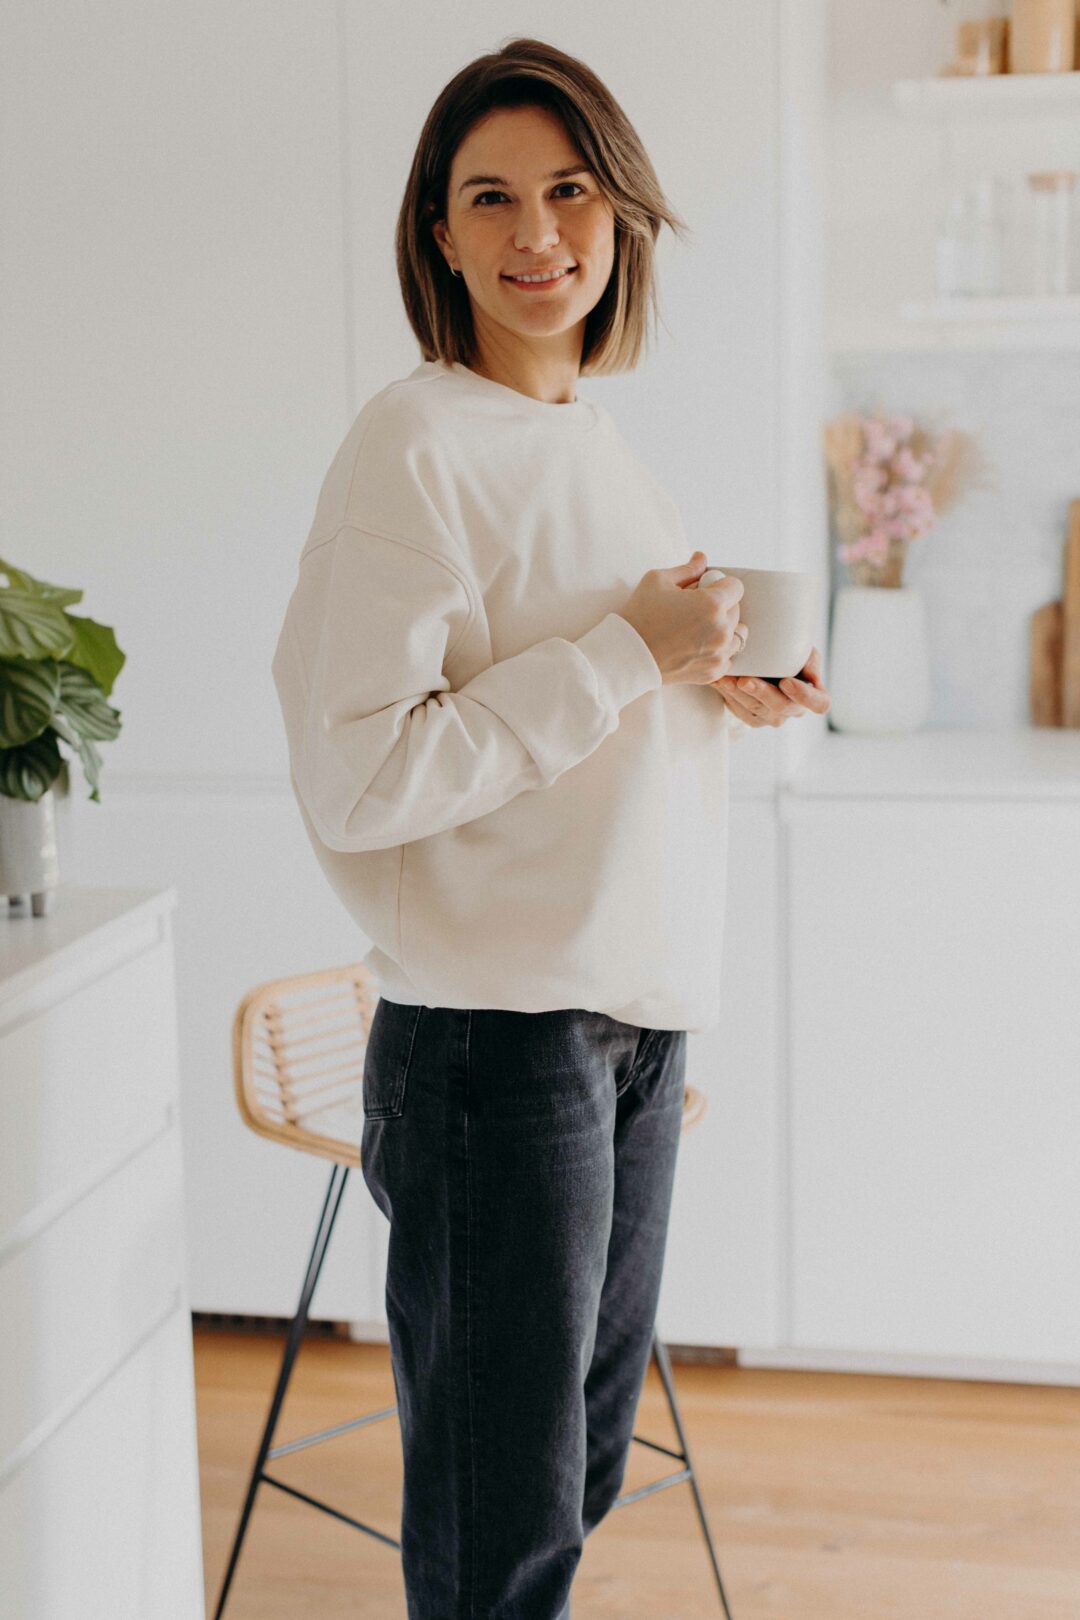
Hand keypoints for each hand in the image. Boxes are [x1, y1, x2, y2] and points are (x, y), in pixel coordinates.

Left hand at [710, 645, 831, 726]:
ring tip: (727, 679)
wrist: (769, 662)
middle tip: (745, 681)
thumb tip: (812, 675)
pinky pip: (740, 711)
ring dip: (739, 695)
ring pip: (756, 710)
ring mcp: (772, 717)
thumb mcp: (805, 652)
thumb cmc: (792, 656)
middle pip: (781, 707)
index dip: (804, 696)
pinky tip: (720, 682)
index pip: (819, 704)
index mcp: (814, 697)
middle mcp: (794, 710)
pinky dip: (728, 695)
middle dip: (762, 693)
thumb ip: (811, 661)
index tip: (787, 682)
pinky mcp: (753, 718)